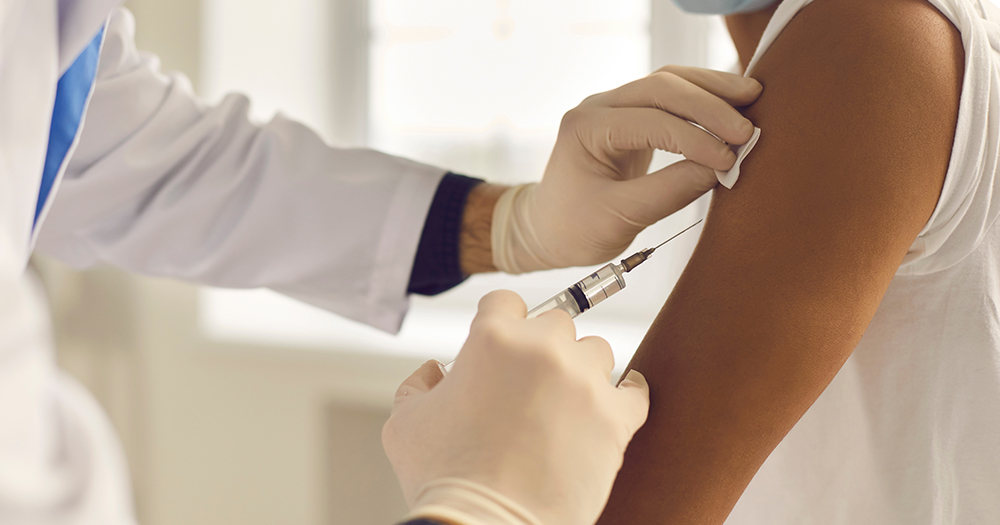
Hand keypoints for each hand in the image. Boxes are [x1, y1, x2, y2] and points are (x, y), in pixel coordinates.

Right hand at [383, 290, 649, 524]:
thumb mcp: (404, 422)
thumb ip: (417, 384)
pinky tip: (615, 400)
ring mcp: (585, 381)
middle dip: (541, 349)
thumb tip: (435, 370)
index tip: (504, 344)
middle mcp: (543, 349)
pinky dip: (626, 394)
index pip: (505, 302)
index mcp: (492, 339)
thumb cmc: (443, 478)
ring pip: (595, 352)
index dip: (500, 323)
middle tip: (529, 386)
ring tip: (563, 405)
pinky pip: (635, 390)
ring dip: (581, 371)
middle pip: (555, 323)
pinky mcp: (615, 419)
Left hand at [492, 66, 761, 272]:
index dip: (694, 138)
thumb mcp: (619, 218)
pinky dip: (702, 100)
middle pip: (661, 87)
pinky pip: (671, 98)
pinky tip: (732, 106)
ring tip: (752, 97)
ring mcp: (615, 108)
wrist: (550, 230)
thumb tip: (719, 171)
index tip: (728, 160)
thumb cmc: (574, 228)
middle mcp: (599, 107)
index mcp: (587, 128)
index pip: (650, 121)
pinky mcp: (632, 118)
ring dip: (711, 90)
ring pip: (669, 82)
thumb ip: (668, 192)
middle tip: (747, 129)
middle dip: (708, 104)